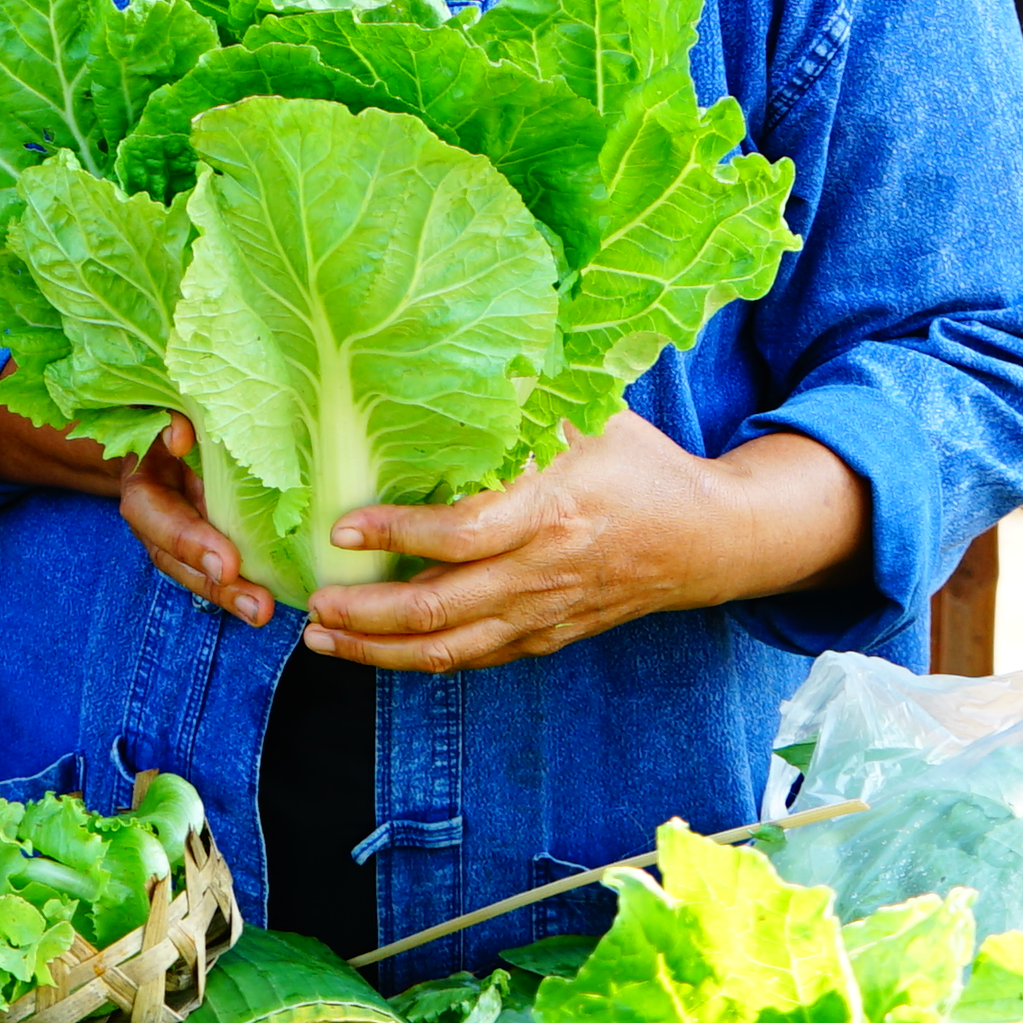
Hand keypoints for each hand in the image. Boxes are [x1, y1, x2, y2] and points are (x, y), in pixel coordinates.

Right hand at [0, 404, 277, 625]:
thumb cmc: (170, 413)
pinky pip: (221, 568)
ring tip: (264, 612)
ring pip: (199, 574)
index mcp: (143, 486)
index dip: (189, 543)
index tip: (227, 564)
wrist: (168, 428)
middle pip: (181, 562)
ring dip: (232, 596)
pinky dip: (245, 585)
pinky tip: (276, 599)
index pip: (158, 519)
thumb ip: (167, 419)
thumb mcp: (164, 409)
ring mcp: (182, 535)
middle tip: (257, 607)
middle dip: (217, 587)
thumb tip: (179, 436)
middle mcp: (159, 520)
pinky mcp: (208, 539)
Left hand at [303, 417, 865, 674]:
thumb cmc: (643, 467)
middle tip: (312, 602)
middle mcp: (543, 572)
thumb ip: (528, 405)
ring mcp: (544, 614)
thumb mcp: (593, 418)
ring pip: (451, 650)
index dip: (397, 536)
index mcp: (551, 511)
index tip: (342, 528)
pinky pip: (476, 659)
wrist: (710, 541)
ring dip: (380, 651)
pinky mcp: (548, 639)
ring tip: (324, 638)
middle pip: (439, 609)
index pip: (461, 536)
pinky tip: (380, 651)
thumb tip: (453, 362)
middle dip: (366, 613)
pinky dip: (423, 660)